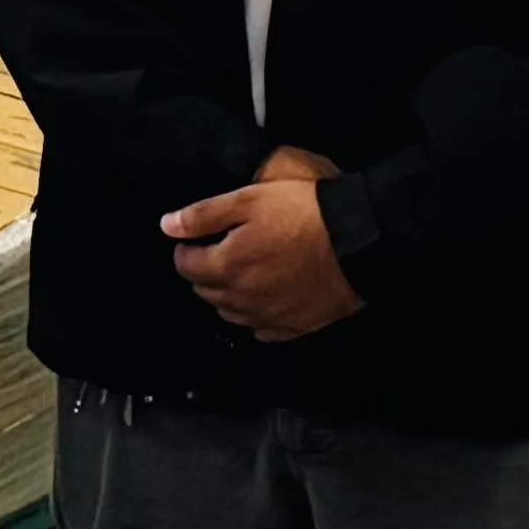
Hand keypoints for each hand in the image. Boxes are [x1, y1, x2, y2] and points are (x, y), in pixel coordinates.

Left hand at [164, 154, 359, 339]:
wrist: (361, 240)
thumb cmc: (305, 213)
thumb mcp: (250, 199)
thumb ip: (203, 214)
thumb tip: (167, 226)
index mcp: (227, 266)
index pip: (186, 266)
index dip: (188, 250)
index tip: (197, 240)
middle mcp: (242, 298)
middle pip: (206, 291)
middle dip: (206, 272)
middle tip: (223, 251)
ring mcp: (269, 317)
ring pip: (231, 313)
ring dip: (229, 294)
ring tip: (246, 271)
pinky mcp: (295, 327)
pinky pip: (263, 329)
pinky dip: (258, 315)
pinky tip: (269, 296)